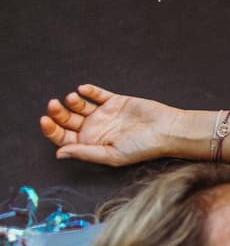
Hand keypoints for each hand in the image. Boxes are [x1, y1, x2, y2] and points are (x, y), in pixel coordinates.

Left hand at [40, 84, 181, 165]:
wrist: (167, 130)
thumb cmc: (144, 147)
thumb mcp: (112, 155)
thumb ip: (85, 153)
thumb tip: (59, 154)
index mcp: (92, 145)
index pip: (64, 138)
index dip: (52, 130)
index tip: (45, 120)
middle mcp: (96, 130)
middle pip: (68, 120)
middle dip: (58, 113)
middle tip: (54, 105)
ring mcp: (105, 115)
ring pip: (79, 106)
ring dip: (73, 101)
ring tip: (74, 99)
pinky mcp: (115, 101)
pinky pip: (97, 94)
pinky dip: (89, 91)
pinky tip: (85, 90)